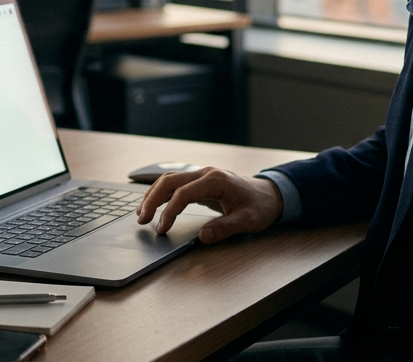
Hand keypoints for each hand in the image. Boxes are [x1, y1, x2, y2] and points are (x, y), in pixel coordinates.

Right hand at [135, 167, 283, 243]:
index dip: (170, 211)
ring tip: (141, 214)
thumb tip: (202, 237)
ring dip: (153, 195)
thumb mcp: (248, 221)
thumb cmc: (260, 207)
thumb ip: (225, 228)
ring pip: (169, 179)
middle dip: (152, 199)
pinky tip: (153, 206)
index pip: (183, 193)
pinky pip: (176, 184)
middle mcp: (206, 173)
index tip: (162, 229)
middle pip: (170, 180)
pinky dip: (161, 194)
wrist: (271, 194)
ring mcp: (202, 175)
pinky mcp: (200, 181)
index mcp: (216, 180)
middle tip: (141, 220)